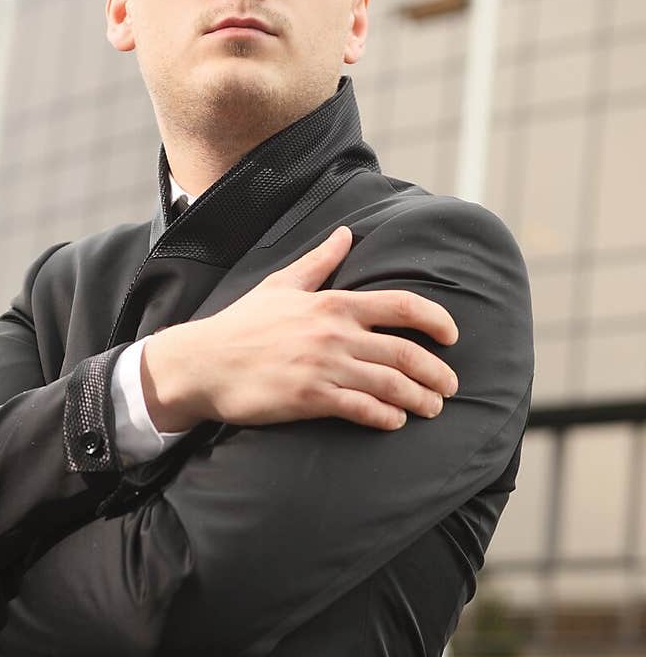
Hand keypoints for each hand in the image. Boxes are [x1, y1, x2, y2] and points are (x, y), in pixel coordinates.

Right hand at [141, 225, 458, 432]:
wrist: (202, 363)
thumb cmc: (240, 325)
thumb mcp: (280, 284)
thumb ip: (319, 261)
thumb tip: (345, 233)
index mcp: (333, 303)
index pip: (402, 306)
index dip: (436, 320)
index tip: (453, 336)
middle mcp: (334, 332)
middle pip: (405, 351)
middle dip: (436, 372)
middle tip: (450, 388)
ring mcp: (323, 366)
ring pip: (389, 383)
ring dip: (418, 399)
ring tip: (432, 409)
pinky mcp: (309, 397)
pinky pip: (361, 408)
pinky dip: (385, 417)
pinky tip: (396, 423)